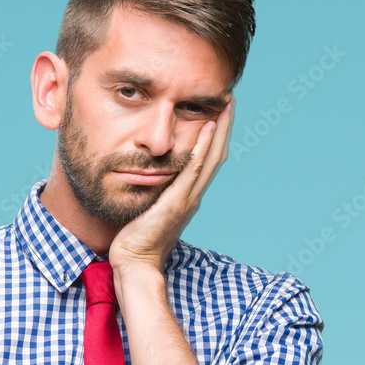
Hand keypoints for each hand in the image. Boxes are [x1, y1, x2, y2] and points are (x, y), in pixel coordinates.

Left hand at [109, 99, 235, 274]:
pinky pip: (193, 171)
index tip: (218, 113)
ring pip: (211, 159)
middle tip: (230, 100)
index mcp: (186, 196)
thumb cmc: (135, 240)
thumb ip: (153, 193)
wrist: (134, 263)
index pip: (207, 161)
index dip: (214, 137)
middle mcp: (192, 195)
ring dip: (220, 131)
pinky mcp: (176, 203)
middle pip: (216, 155)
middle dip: (224, 127)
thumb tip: (146, 177)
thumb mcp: (147, 209)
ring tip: (226, 106)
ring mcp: (187, 199)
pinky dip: (202, 148)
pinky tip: (207, 128)